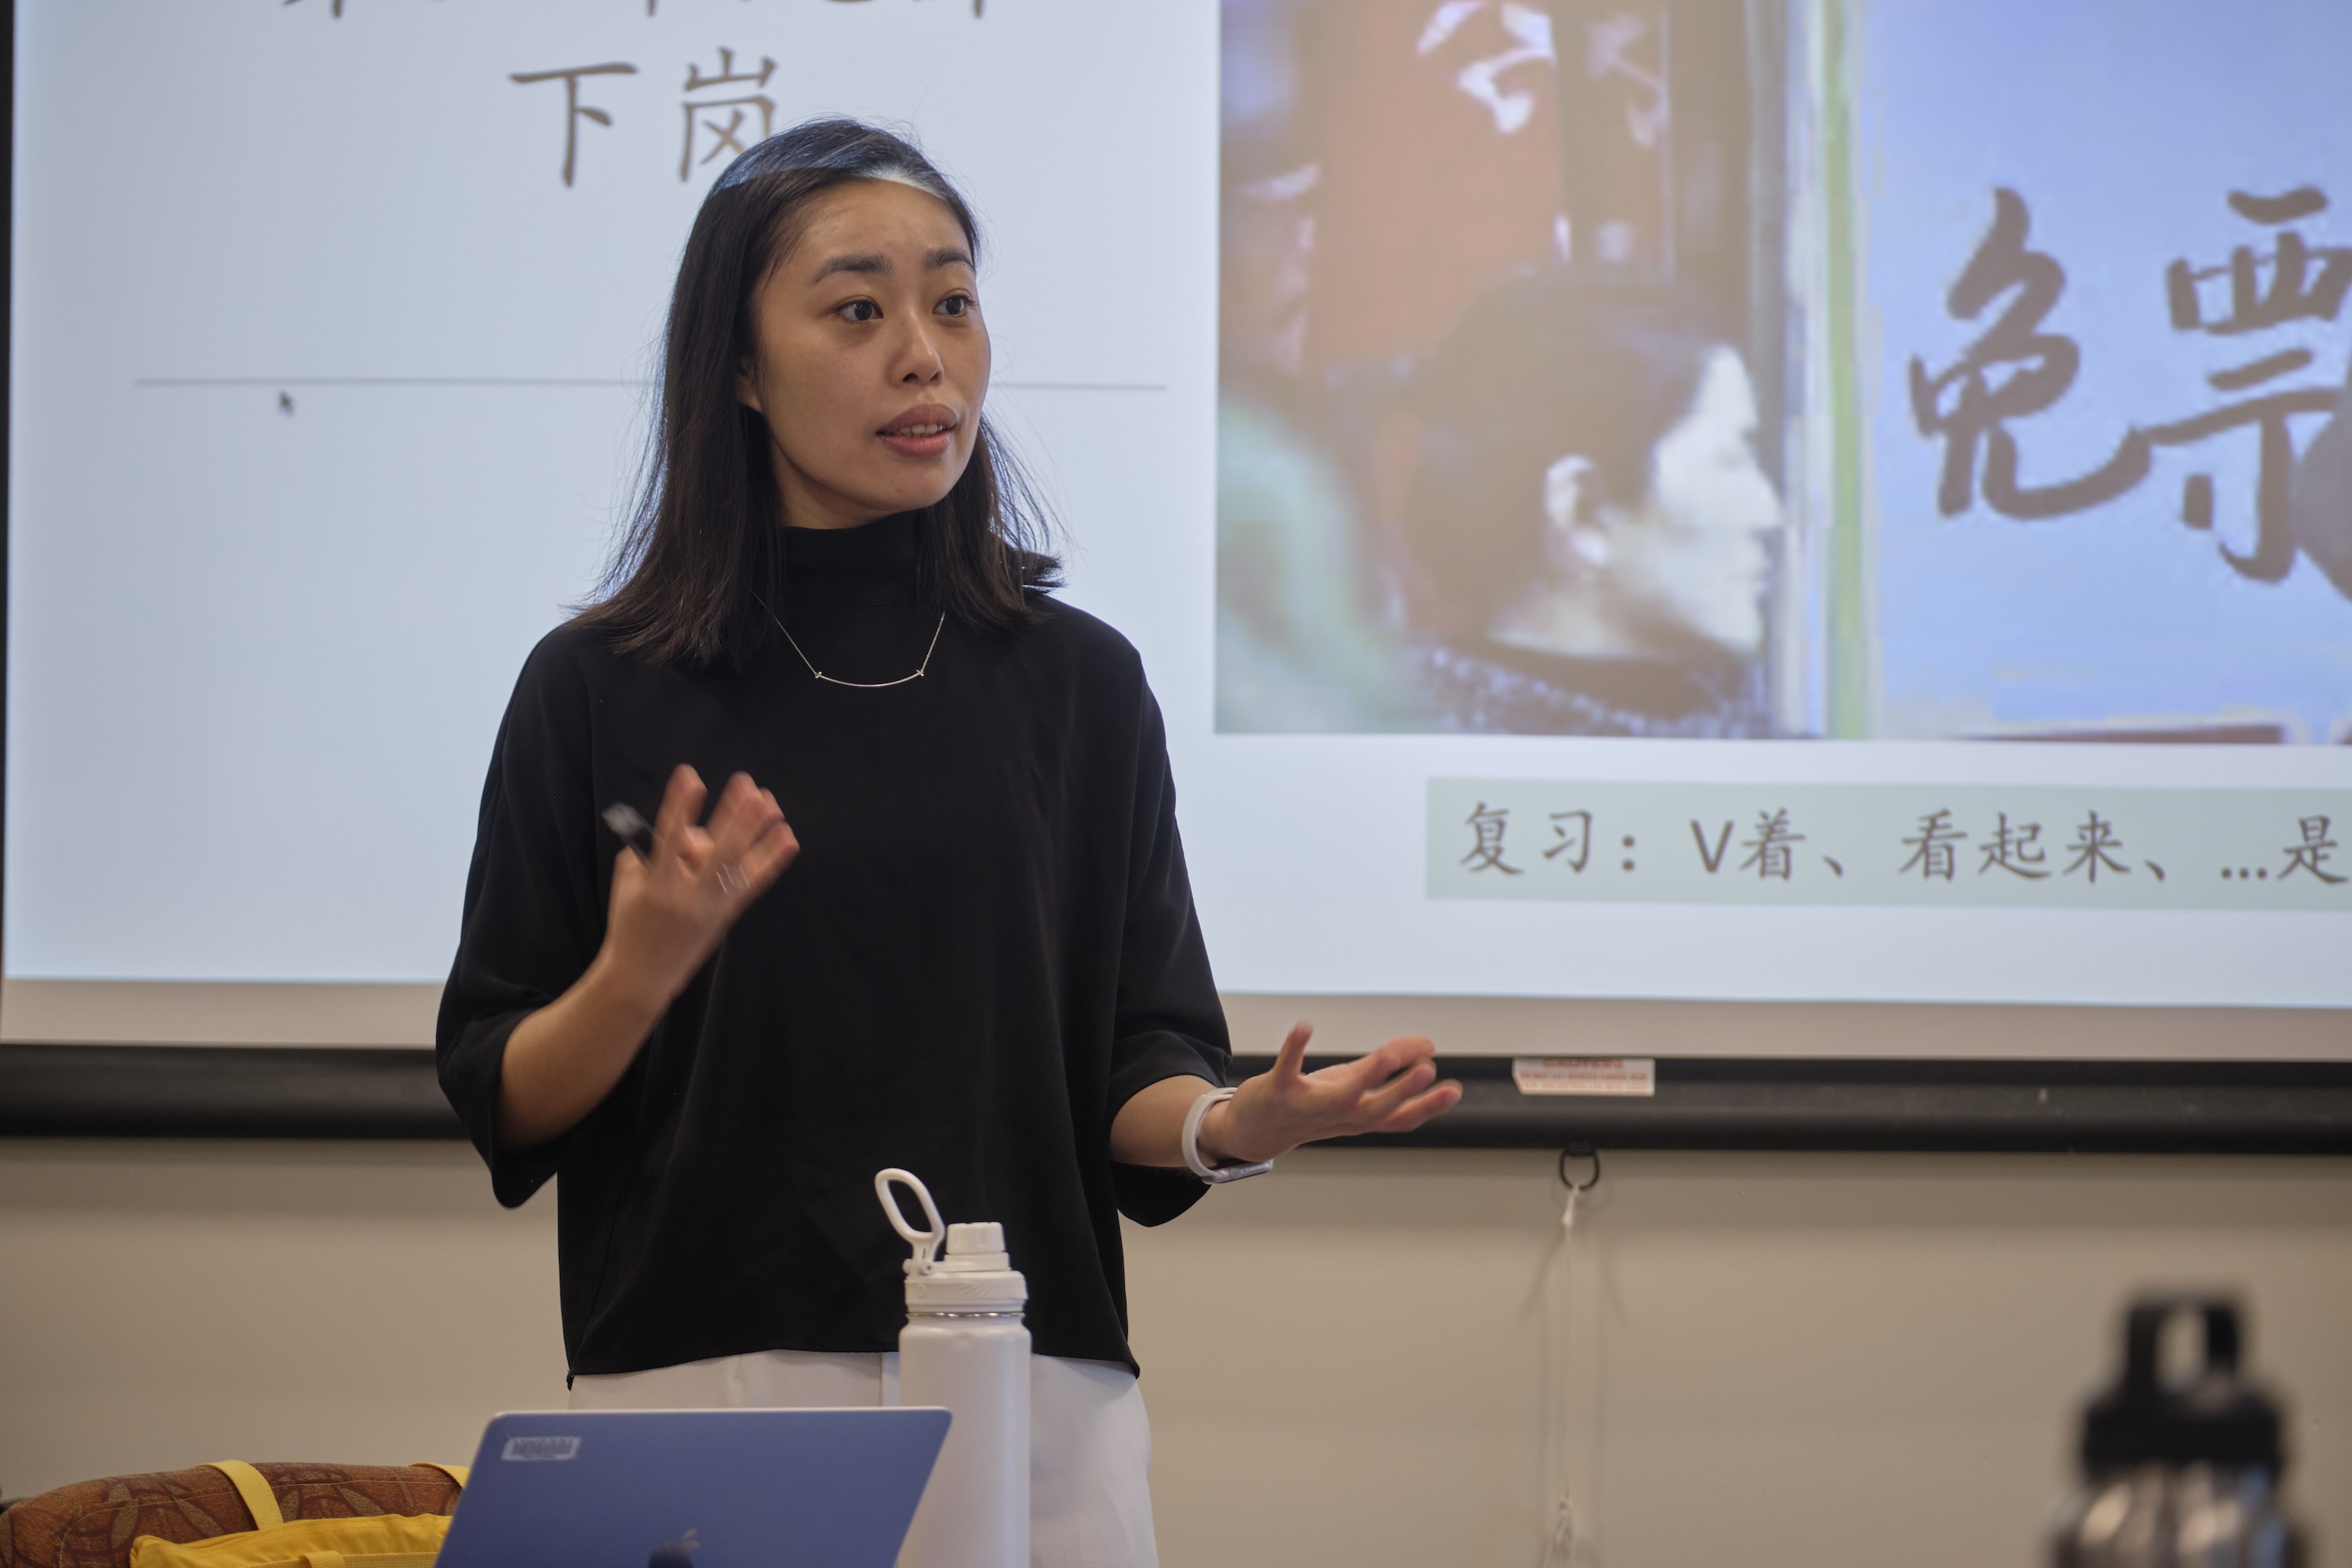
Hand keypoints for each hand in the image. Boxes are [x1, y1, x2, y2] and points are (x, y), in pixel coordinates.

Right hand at [595, 764, 798, 1012]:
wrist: (642, 975)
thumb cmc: (630, 922)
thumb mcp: (628, 883)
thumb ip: (653, 851)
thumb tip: (691, 831)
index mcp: (658, 887)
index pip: (669, 838)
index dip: (681, 806)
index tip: (690, 776)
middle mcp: (689, 897)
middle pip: (719, 851)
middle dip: (734, 816)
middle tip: (746, 785)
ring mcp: (713, 906)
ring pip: (741, 864)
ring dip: (758, 831)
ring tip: (772, 803)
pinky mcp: (728, 913)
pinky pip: (754, 883)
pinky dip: (772, 860)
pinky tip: (787, 838)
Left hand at [1199, 1022, 1461, 1165]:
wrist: (1255, 1130)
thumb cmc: (1311, 1105)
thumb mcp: (1352, 1084)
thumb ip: (1388, 1065)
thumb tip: (1428, 1045)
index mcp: (1358, 1116)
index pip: (1399, 1118)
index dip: (1427, 1106)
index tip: (1454, 1089)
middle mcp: (1337, 1116)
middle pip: (1376, 1110)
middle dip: (1403, 1091)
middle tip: (1429, 1069)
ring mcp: (1307, 1106)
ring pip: (1340, 1097)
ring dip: (1366, 1077)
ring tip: (1388, 1053)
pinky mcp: (1278, 1091)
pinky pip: (1287, 1069)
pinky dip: (1294, 1048)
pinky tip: (1304, 1026)